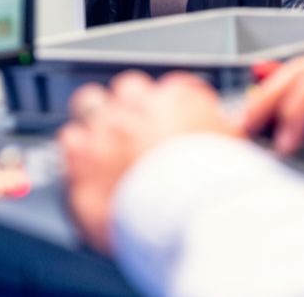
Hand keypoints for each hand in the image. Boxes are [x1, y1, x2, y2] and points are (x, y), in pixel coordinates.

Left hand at [58, 71, 236, 253]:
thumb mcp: (235, 149)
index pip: (173, 87)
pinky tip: (89, 165)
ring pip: (90, 102)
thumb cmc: (214, 186)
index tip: (175, 124)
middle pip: (128, 88)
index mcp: (178, 99)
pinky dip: (77, 149)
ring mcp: (105, 131)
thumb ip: (221, 131)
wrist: (188, 216)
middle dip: (132, 106)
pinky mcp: (81, 161)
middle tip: (140, 131)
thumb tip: (224, 131)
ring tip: (107, 142)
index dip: (173, 108)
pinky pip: (69, 139)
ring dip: (99, 119)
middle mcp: (137, 107)